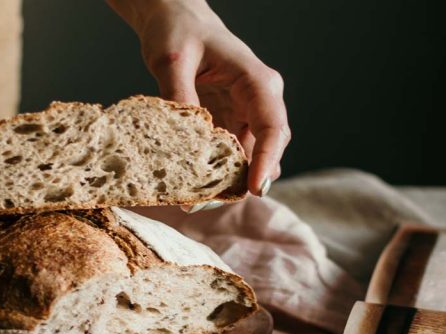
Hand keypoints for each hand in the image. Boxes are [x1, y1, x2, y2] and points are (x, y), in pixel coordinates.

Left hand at [109, 0, 289, 196]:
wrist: (174, 19)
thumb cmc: (178, 31)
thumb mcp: (172, 60)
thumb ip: (179, 96)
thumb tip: (184, 139)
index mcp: (255, 81)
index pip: (273, 126)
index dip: (266, 160)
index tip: (255, 189)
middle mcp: (258, 100)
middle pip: (265, 149)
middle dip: (242, 180)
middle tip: (206, 203)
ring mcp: (245, 114)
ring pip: (248, 157)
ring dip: (227, 181)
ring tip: (195, 201)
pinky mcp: (229, 123)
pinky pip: (230, 155)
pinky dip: (215, 172)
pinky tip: (192, 186)